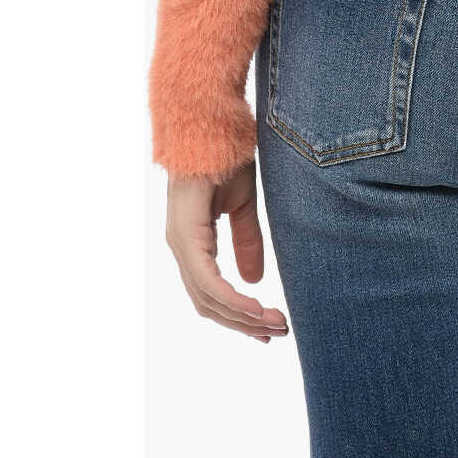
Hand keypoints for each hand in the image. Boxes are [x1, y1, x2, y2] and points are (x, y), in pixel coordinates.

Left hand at [165, 162, 288, 342]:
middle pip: (208, 304)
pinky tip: (254, 308)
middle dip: (243, 323)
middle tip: (276, 334)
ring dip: (241, 316)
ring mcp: (181, 242)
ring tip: (274, 325)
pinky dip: (231, 298)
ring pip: (207, 298)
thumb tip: (252, 280)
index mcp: (192, 241)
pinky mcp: (186, 234)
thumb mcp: (241, 205)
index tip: (266, 329)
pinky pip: (206, 279)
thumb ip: (245, 240)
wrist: (211, 124)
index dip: (237, 315)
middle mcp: (181, 247)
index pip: (211, 293)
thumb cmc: (224, 156)